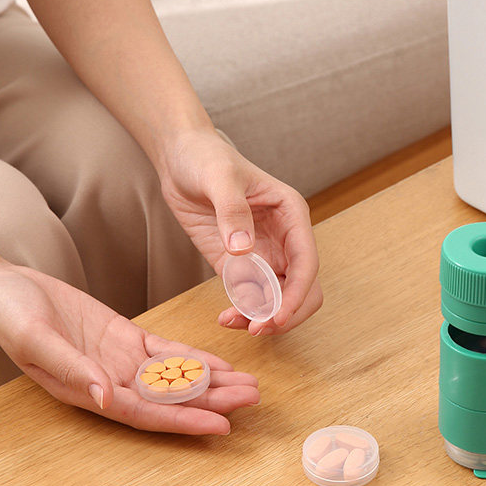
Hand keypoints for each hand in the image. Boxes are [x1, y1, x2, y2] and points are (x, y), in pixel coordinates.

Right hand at [0, 263, 258, 433]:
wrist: (1, 286)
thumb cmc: (9, 315)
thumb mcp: (35, 338)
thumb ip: (71, 368)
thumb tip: (105, 397)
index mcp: (87, 391)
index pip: (145, 413)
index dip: (183, 420)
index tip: (221, 425)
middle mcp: (109, 381)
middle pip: (169, 399)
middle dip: (212, 401)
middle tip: (253, 398)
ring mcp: (117, 359)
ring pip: (173, 377)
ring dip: (210, 381)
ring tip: (248, 383)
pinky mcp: (122, 335)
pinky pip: (164, 351)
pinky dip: (192, 357)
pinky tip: (219, 362)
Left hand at [159, 130, 322, 335]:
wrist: (179, 158)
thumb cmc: (205, 157)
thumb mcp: (219, 177)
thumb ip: (232, 211)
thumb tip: (243, 249)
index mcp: (291, 213)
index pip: (306, 262)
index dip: (297, 294)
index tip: (277, 316)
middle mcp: (283, 237)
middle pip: (303, 287)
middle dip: (286, 313)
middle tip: (256, 328)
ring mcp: (262, 253)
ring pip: (278, 298)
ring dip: (263, 317)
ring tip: (232, 322)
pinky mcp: (238, 263)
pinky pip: (251, 296)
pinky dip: (244, 312)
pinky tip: (225, 316)